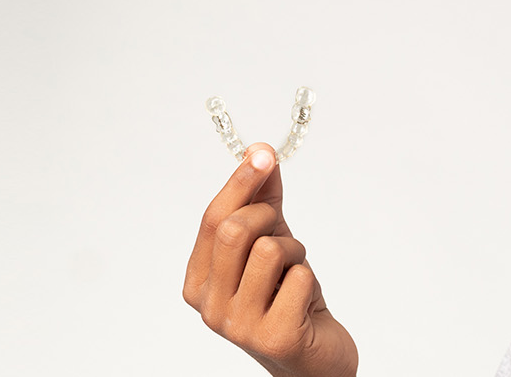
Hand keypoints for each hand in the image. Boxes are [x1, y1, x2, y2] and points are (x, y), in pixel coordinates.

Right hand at [183, 142, 357, 376]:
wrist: (313, 361)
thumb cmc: (287, 301)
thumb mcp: (270, 244)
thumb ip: (262, 202)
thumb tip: (260, 154)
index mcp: (198, 282)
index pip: (212, 220)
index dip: (239, 182)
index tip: (262, 154)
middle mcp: (209, 307)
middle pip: (234, 230)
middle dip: (267, 215)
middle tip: (282, 228)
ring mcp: (238, 326)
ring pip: (268, 250)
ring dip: (293, 251)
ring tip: (294, 271)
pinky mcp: (274, 337)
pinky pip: (298, 277)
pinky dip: (308, 278)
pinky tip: (304, 300)